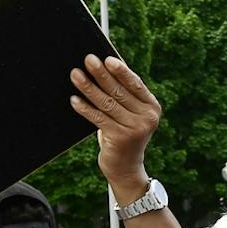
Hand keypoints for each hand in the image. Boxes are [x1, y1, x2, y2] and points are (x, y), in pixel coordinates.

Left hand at [68, 56, 160, 197]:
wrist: (126, 168)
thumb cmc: (124, 135)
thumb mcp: (130, 115)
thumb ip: (124, 95)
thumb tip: (105, 67)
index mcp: (152, 107)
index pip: (135, 84)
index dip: (121, 70)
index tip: (106, 59)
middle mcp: (147, 118)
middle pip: (119, 91)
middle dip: (101, 74)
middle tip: (88, 60)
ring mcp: (135, 129)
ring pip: (107, 103)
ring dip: (88, 88)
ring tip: (75, 75)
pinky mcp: (120, 139)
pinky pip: (98, 118)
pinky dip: (84, 108)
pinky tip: (74, 99)